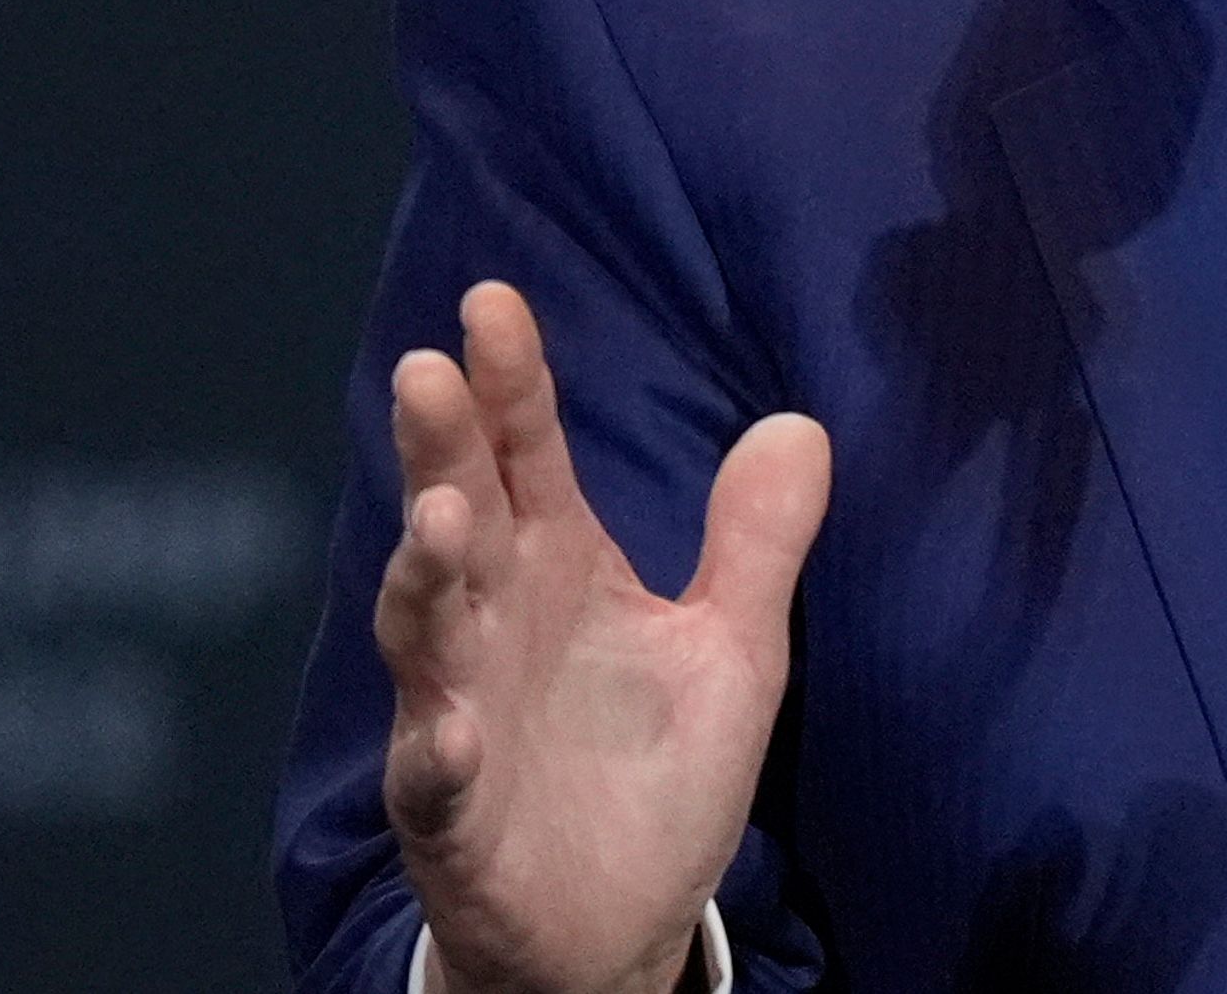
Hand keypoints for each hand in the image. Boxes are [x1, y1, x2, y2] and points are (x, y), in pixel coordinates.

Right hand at [376, 281, 831, 993]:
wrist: (620, 924)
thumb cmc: (654, 775)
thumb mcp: (732, 647)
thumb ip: (756, 540)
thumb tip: (799, 422)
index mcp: (560, 572)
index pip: (529, 458)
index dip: (512, 385)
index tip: (493, 303)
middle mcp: (496, 627)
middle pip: (462, 518)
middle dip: (442, 449)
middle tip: (427, 371)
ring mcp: (461, 717)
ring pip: (429, 634)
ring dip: (427, 576)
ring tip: (441, 515)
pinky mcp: (456, 817)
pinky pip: (437, 778)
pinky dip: (438, 748)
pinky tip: (448, 725)